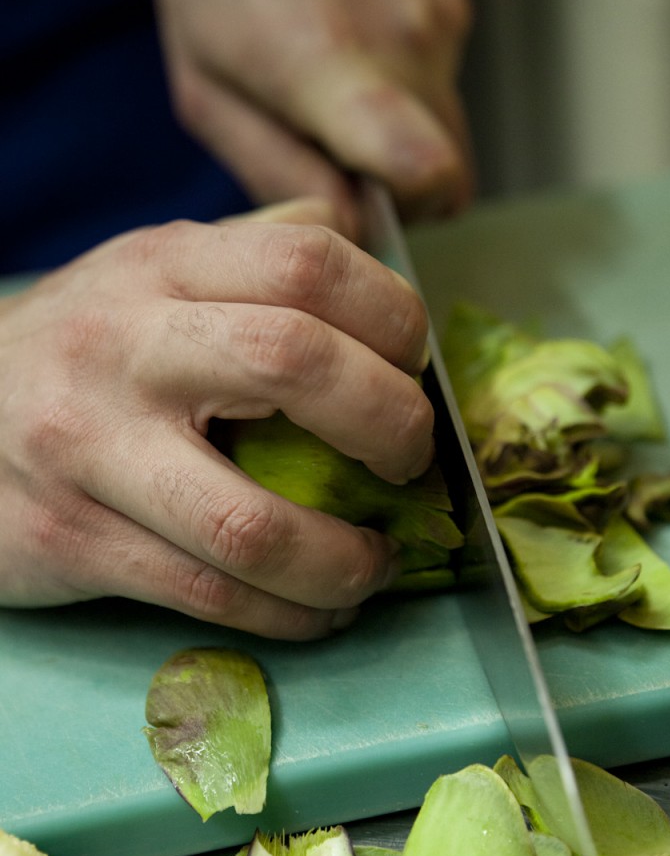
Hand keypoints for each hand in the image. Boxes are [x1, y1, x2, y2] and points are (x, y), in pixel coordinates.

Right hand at [0, 201, 431, 636]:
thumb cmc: (79, 350)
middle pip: (296, 364)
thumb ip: (252, 251)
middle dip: (391, 426)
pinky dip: (288, 615)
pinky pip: (208, 595)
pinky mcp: (69, 538)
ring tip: (374, 565)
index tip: (414, 370)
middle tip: (410, 462)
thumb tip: (361, 240)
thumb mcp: (149, 273)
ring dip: (345, 561)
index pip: (310, 261)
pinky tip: (317, 610)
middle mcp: (125, 343)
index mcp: (163, 265)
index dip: (394, 318)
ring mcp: (90, 446)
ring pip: (253, 522)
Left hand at [154, 0, 474, 236]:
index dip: (410, 216)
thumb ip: (274, 169)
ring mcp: (442, 21)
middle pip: (451, 174)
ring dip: (400, 136)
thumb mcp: (205, 85)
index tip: (364, 208)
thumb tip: (342, 228)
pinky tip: (353, 43)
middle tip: (334, 154)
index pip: (431, 175)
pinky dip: (406, 89)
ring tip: (334, 87)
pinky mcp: (456, 4)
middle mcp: (409, 44)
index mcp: (336, 69)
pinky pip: (443, 83)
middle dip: (401, 190)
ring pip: (449, 130)